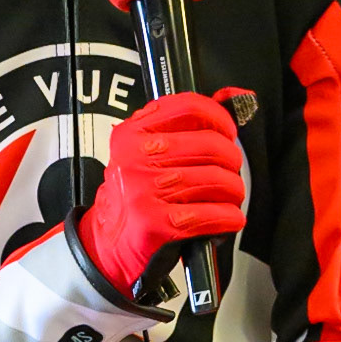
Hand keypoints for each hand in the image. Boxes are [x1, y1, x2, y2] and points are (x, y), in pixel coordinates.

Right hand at [78, 92, 245, 299]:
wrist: (107, 244)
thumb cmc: (133, 197)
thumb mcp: (144, 153)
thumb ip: (182, 126)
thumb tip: (231, 96)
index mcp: (132, 134)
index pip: (189, 108)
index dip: (220, 119)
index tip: (227, 132)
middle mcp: (135, 158)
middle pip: (211, 146)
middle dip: (232, 162)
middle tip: (229, 173)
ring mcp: (145, 190)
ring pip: (218, 180)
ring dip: (233, 193)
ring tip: (228, 199)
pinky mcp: (156, 223)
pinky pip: (212, 214)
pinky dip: (229, 219)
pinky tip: (227, 219)